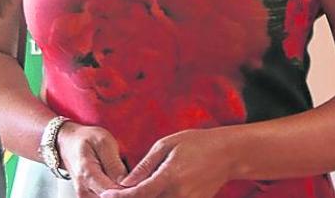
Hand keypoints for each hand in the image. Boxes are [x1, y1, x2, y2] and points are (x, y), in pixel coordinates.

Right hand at [57, 122, 128, 197]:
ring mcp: (84, 196)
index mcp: (87, 175)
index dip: (129, 187)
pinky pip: (105, 197)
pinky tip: (117, 181)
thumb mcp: (103, 142)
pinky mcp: (87, 197)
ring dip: (120, 191)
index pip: (114, 192)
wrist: (67, 143)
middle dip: (126, 190)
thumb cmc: (85, 139)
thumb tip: (125, 182)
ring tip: (124, 176)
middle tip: (133, 175)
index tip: (138, 178)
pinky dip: (114, 191)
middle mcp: (84, 190)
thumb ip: (114, 164)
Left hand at [100, 129, 234, 197]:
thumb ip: (145, 166)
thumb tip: (125, 183)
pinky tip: (150, 193)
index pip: (138, 194)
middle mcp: (178, 195)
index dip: (120, 197)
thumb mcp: (167, 145)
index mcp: (170, 177)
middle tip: (115, 194)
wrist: (228, 154)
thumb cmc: (197, 143)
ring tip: (133, 192)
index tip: (106, 195)